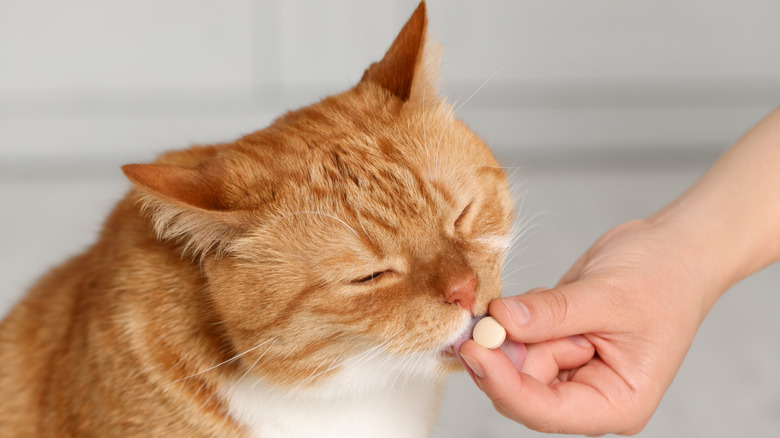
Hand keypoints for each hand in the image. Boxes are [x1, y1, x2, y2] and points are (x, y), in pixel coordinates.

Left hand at [460, 218, 721, 434]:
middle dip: (502, 352)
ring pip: (515, 361)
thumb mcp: (606, 295)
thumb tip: (500, 321)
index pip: (545, 411)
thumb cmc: (662, 277)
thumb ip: (551, 314)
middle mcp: (590, 395)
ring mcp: (571, 370)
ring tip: (552, 297)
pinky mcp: (556, 343)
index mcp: (616, 403)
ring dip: (513, 329)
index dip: (504, 384)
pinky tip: (551, 296)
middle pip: (522, 389)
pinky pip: (519, 336)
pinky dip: (520, 315)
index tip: (473, 349)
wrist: (674, 249)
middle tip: (487, 315)